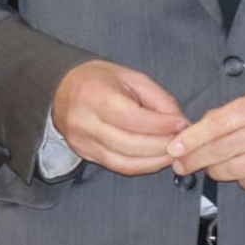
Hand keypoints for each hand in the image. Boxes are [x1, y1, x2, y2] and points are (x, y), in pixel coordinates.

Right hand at [51, 60, 188, 175]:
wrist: (61, 89)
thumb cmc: (99, 79)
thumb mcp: (131, 77)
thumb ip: (158, 99)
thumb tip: (180, 122)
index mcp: (95, 95)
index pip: (133, 118)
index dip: (161, 125)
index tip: (182, 124)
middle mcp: (85, 122)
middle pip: (130, 145)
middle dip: (162, 146)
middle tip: (183, 142)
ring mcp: (83, 142)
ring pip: (125, 162)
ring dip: (155, 161)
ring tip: (174, 153)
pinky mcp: (85, 155)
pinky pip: (118, 167)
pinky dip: (142, 166)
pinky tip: (157, 158)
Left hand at [168, 85, 244, 193]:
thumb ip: (234, 112)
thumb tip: (197, 129)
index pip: (221, 122)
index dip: (194, 138)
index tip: (175, 147)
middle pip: (224, 149)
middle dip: (195, 159)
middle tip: (180, 164)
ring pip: (236, 170)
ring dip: (216, 171)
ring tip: (210, 167)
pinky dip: (242, 181)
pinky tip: (241, 173)